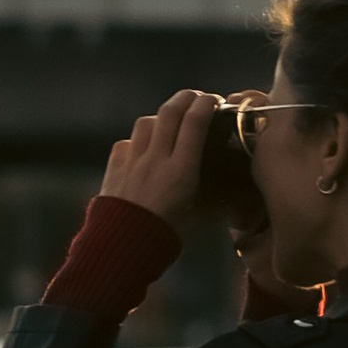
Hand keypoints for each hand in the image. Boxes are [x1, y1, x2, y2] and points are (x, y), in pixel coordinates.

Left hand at [99, 89, 226, 238]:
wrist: (119, 250)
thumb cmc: (161, 239)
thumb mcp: (196, 222)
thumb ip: (215, 206)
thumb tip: (234, 200)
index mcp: (180, 171)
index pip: (195, 122)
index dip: (206, 104)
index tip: (214, 100)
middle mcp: (155, 159)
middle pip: (170, 111)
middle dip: (185, 97)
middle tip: (196, 98)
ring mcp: (132, 161)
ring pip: (146, 122)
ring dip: (161, 117)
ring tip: (169, 123)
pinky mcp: (114, 168)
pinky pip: (125, 143)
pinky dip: (136, 140)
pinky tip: (142, 149)